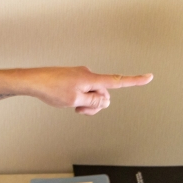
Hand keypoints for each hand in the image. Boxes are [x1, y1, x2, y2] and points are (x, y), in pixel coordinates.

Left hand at [29, 67, 152, 115]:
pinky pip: (84, 91)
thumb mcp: (75, 101)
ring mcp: (81, 76)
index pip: (117, 81)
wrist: (34, 81)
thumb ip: (93, 102)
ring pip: (93, 95)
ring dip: (86, 103)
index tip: (149, 77)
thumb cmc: (51, 88)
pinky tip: (67, 100)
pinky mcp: (74, 79)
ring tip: (71, 105)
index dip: (135, 81)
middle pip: (104, 94)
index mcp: (91, 79)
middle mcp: (88, 75)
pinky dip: (80, 99)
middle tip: (78, 108)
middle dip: (95, 104)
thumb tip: (104, 100)